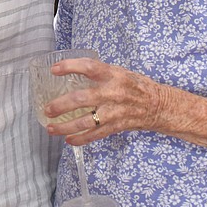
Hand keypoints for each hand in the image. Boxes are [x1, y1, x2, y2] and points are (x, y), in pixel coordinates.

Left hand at [44, 58, 164, 146]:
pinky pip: (95, 135)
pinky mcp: (116, 126)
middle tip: (47, 108)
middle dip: (61, 105)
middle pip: (82, 99)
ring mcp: (114, 112)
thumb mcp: (118, 71)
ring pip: (86, 122)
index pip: (89, 67)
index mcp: (113, 75)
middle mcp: (113, 93)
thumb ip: (98, 72)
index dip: (70, 66)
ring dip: (66, 127)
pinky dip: (80, 139)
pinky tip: (68, 140)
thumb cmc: (135, 85)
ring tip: (51, 128)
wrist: (158, 105)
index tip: (54, 69)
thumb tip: (71, 70)